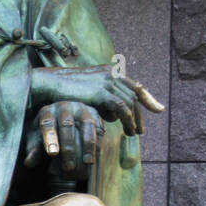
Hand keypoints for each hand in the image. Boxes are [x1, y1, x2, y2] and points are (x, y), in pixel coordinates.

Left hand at [24, 101, 102, 177]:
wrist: (62, 120)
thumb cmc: (46, 133)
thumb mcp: (36, 140)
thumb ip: (33, 150)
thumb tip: (29, 163)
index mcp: (46, 111)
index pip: (47, 123)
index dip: (50, 138)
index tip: (53, 153)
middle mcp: (64, 106)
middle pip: (67, 125)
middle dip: (69, 147)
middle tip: (68, 167)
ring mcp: (81, 108)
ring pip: (87, 124)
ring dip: (88, 145)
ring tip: (87, 163)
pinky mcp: (95, 113)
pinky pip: (99, 127)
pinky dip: (99, 141)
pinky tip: (96, 155)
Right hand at [31, 66, 163, 137]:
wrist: (49, 84)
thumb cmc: (62, 90)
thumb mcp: (85, 92)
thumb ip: (100, 98)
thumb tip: (112, 113)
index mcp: (108, 72)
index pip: (133, 85)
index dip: (147, 97)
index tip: (156, 109)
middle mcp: (111, 74)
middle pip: (134, 95)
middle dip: (141, 113)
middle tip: (140, 130)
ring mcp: (107, 81)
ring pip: (130, 102)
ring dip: (134, 120)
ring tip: (133, 134)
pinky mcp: (102, 91)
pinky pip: (121, 107)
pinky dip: (128, 120)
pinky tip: (128, 130)